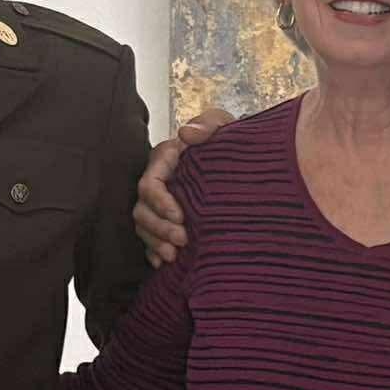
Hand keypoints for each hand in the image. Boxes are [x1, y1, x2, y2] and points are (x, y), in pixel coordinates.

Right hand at [134, 105, 228, 265]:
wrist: (247, 164)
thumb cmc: (233, 141)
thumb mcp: (225, 126)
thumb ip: (209, 124)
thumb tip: (185, 133)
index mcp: (166, 159)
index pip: (150, 183)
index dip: (160, 202)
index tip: (181, 217)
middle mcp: (158, 182)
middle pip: (142, 209)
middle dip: (159, 228)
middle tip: (183, 240)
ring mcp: (160, 204)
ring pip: (144, 226)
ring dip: (155, 243)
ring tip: (175, 256)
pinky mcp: (167, 221)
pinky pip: (150, 241)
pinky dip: (154, 253)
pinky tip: (165, 265)